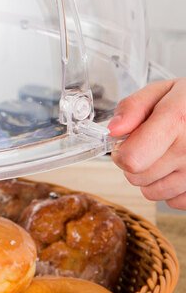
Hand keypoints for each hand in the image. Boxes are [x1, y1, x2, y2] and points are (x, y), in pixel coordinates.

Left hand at [109, 79, 185, 209]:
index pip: (132, 158)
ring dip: (151, 177)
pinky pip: (174, 202)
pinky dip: (171, 189)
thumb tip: (113, 130)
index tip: (124, 144)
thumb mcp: (163, 91)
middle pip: (137, 177)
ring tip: (164, 156)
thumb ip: (133, 107)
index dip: (120, 152)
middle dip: (134, 163)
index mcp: (176, 121)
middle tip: (147, 147)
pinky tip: (178, 168)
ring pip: (153, 192)